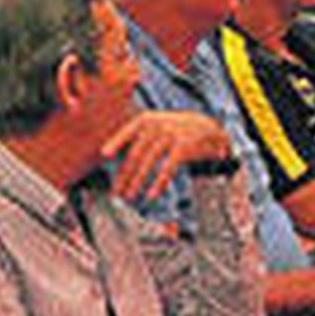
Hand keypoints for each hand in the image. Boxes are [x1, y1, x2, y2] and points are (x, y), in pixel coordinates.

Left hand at [104, 111, 230, 201]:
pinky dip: (159, 183)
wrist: (210, 128)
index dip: (116, 142)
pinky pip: (167, 169)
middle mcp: (158, 126)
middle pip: (136, 153)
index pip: (128, 131)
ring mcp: (171, 136)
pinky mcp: (183, 148)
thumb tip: (110, 154)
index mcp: (148, 120)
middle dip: (124, 174)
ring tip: (129, 196)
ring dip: (137, 182)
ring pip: (149, 163)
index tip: (104, 155)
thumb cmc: (177, 131)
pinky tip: (151, 195)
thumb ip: (139, 136)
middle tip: (115, 191)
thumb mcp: (158, 125)